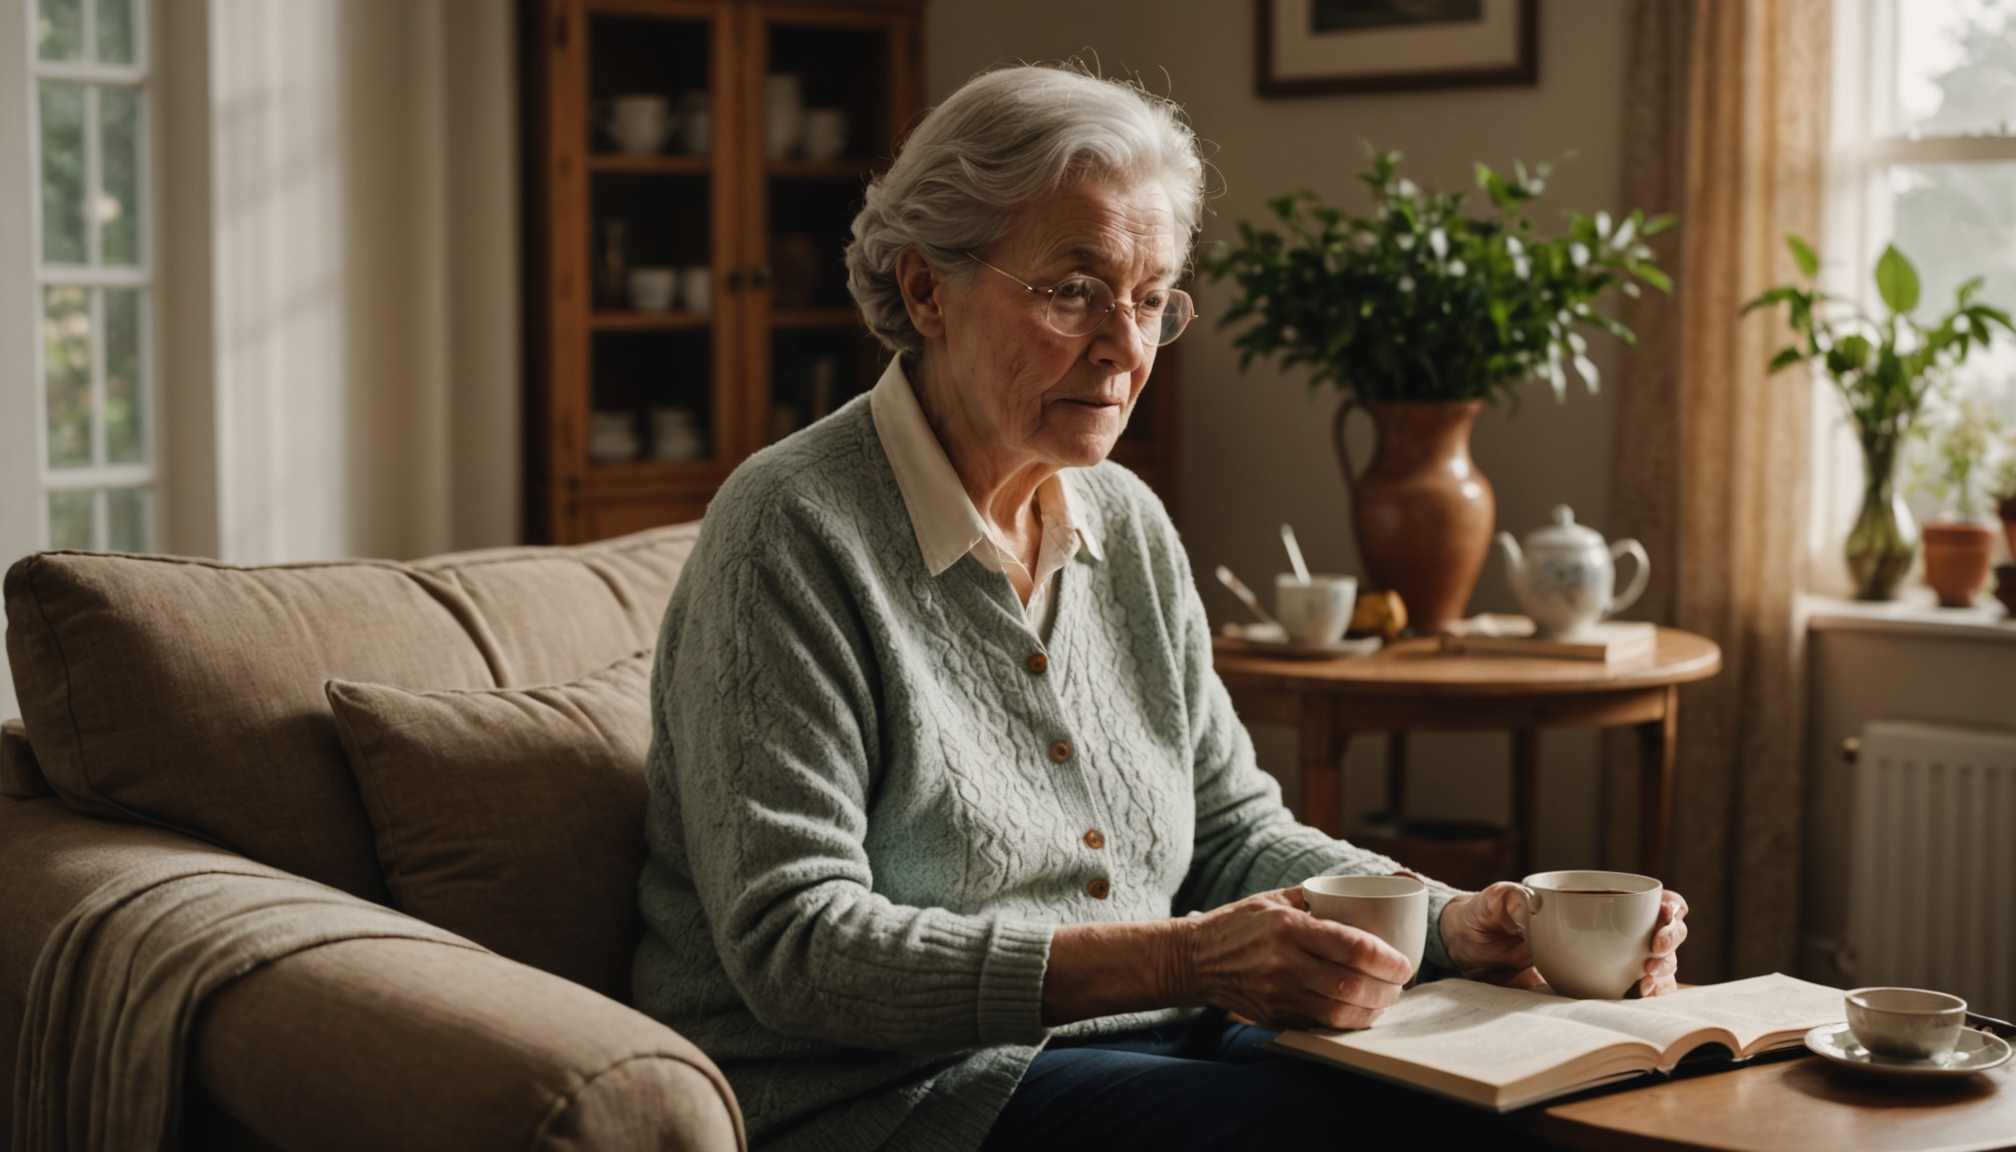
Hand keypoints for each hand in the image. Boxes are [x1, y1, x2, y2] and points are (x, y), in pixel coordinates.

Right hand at [1171, 887, 1413, 1029]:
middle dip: (1385, 990)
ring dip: (1370, 1012)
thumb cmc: (1239, 924)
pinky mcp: (1274, 1016)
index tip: (1403, 963)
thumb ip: (1316, 896)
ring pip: (1337, 1013)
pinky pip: (1318, 1025)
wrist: (1195, 958)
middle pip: (1349, 985)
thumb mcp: (1275, 898)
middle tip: (1398, 985)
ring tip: (1383, 1002)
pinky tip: (1357, 1014)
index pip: (1349, 946)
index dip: (1385, 959)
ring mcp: (1277, 994)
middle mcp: (1283, 963)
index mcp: (1288, 928)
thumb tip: (1362, 888)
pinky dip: (1345, 1023)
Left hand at [1439, 884, 1690, 997]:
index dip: (1670, 909)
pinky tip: (1640, 1000)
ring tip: (1647, 983)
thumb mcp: (1491, 902)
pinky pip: (1631, 995)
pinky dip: (1645, 999)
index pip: (1651, 900)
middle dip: (1670, 944)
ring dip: (1663, 975)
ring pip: (1656, 967)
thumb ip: (1509, 898)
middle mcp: (1609, 930)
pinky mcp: (1593, 989)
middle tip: (1653, 956)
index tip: (1662, 922)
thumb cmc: (1484, 917)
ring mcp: (1606, 961)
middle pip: (1663, 934)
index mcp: (1595, 901)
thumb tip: (1532, 905)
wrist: (1467, 950)